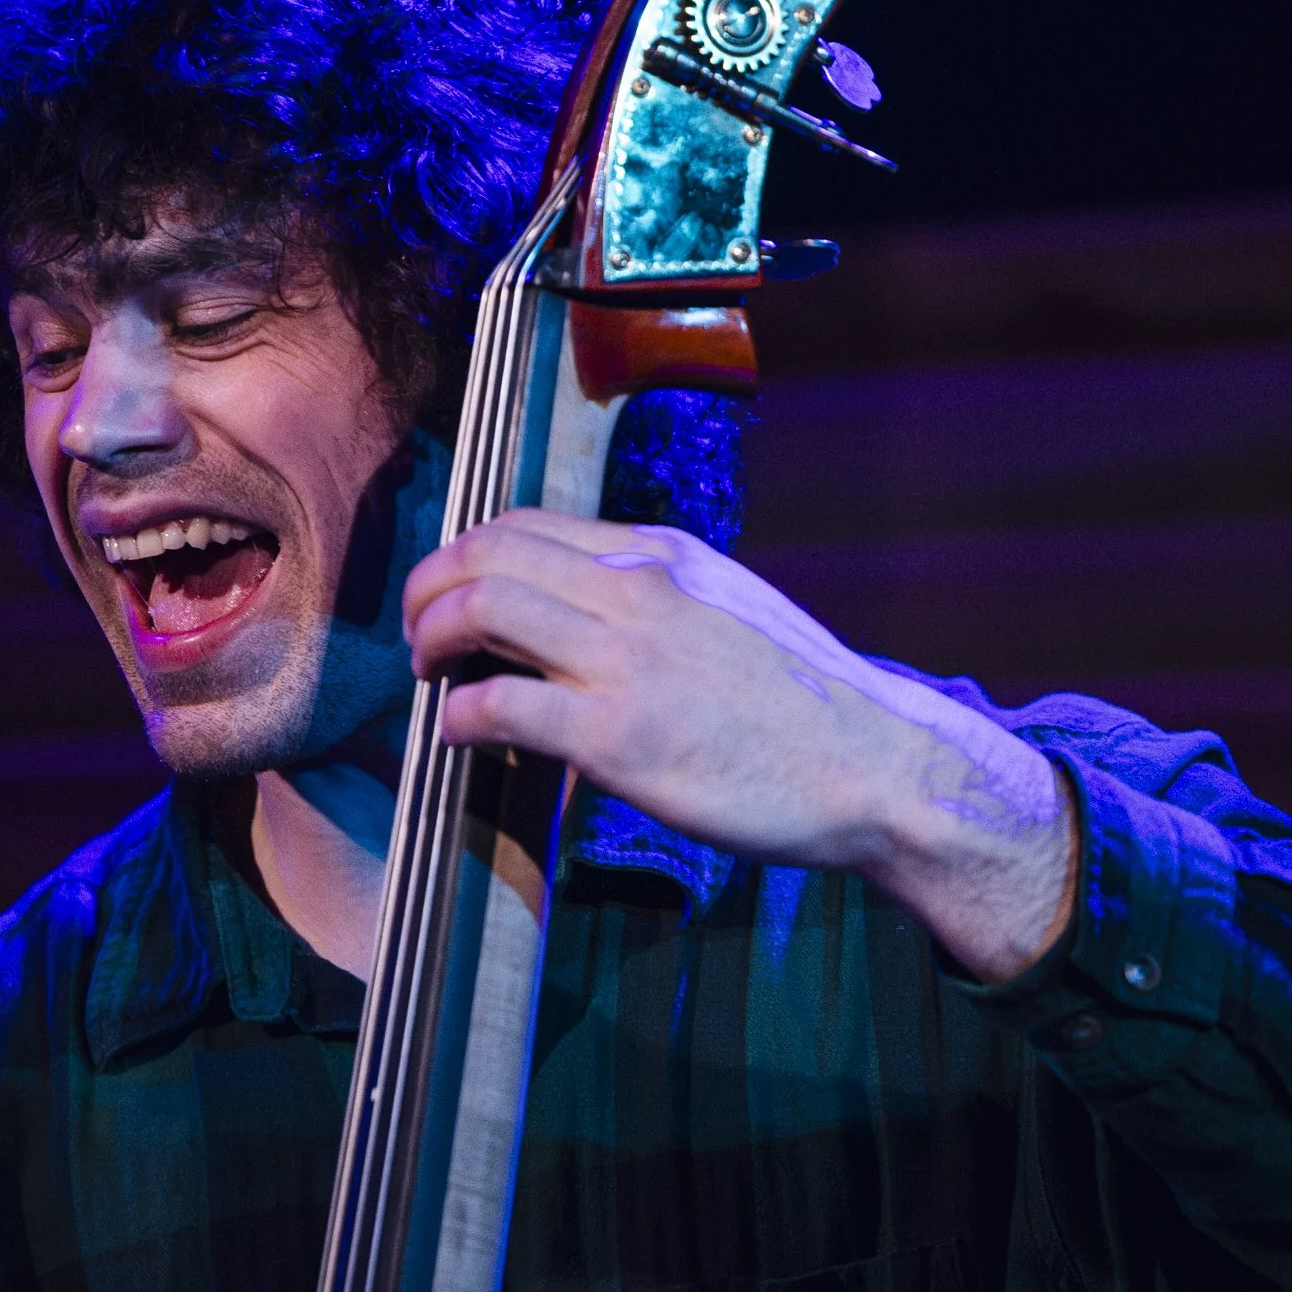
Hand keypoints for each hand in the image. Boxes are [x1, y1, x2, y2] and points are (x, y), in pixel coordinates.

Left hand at [402, 510, 1077, 981]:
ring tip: (429, 675)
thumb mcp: (727, 607)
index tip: (450, 596)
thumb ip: (655, 596)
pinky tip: (457, 735)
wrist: (873, 766)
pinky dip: (456, 716)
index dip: (464, 556)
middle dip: (428, 588)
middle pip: (486, 552)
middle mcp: (638, 590)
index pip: (525, 524)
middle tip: (419, 635)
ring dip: (430, 639)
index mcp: (660, 556)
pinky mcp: (619, 737)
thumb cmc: (801, 701)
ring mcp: (626, 660)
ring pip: (481, 607)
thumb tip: (581, 607)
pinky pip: (499, 706)